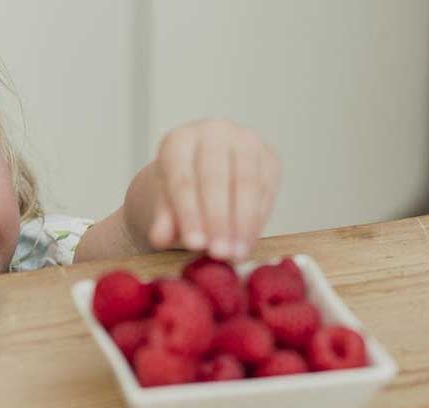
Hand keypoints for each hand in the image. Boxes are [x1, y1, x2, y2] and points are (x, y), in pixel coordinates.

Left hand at [148, 119, 280, 260]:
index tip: (194, 244)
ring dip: (243, 223)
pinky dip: (258, 219)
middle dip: (218, 220)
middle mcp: (212, 132)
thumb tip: (160, 238)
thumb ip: (162, 221)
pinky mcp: (268, 156)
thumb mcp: (164, 208)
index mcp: (178, 141)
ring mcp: (244, 140)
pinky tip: (249, 243)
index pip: (183, 179)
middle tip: (218, 253)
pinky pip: (267, 189)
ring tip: (235, 255)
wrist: (202, 181)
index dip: (189, 214)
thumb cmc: (177, 197)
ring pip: (247, 183)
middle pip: (216, 178)